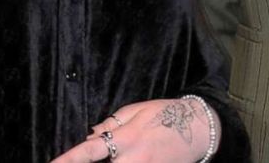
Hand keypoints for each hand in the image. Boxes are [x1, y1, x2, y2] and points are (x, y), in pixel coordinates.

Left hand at [48, 96, 213, 162]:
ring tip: (114, 154)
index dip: (68, 161)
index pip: (90, 152)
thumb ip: (112, 124)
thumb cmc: (167, 114)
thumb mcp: (137, 110)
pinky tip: (122, 159)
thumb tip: (90, 136)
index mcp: (126, 138)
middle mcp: (132, 160)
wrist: (200, 129)